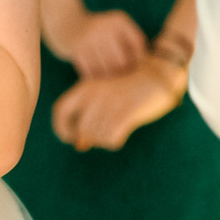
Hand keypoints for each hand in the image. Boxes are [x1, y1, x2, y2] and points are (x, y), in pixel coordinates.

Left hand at [51, 57, 187, 151]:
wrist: (159, 75)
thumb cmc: (131, 89)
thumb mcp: (105, 97)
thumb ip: (91, 116)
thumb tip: (81, 145)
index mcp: (85, 87)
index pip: (60, 111)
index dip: (62, 129)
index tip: (72, 138)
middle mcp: (94, 94)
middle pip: (81, 130)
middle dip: (91, 138)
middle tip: (105, 134)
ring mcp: (109, 103)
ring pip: (96, 137)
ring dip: (106, 138)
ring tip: (119, 128)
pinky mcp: (125, 112)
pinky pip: (111, 139)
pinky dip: (116, 140)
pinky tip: (125, 130)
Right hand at [68, 10, 145, 78]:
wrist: (65, 22)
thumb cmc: (98, 32)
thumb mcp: (116, 28)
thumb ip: (131, 42)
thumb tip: (145, 65)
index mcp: (119, 20)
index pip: (137, 44)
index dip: (139, 59)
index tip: (135, 67)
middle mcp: (105, 26)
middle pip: (122, 61)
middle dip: (123, 72)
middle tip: (120, 78)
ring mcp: (90, 37)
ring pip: (106, 69)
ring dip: (108, 78)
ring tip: (107, 79)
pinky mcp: (77, 49)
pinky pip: (91, 71)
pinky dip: (94, 77)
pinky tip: (94, 76)